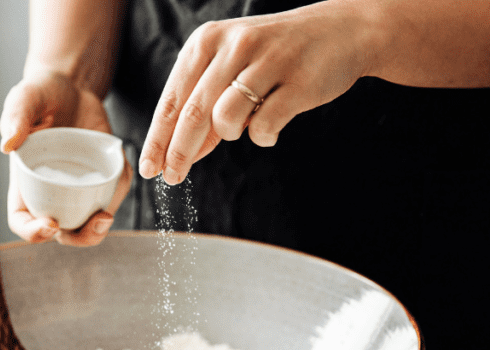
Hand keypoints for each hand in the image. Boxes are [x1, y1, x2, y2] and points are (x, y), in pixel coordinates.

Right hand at [0, 71, 131, 245]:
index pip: (22, 221)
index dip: (33, 232)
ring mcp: (77, 188)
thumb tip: (7, 145)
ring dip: (101, 226)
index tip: (51, 224)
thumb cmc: (40, 94)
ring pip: (89, 221)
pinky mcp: (101, 178)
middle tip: (96, 222)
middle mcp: (50, 192)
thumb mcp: (24, 99)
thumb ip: (15, 118)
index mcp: (25, 182)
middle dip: (80, 237)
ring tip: (107, 212)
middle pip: (62, 233)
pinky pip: (112, 194)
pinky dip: (120, 190)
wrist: (71, 86)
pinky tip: (123, 171)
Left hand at [137, 2, 378, 183]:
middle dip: (178, 153)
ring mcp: (267, 62)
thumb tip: (179, 154)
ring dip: (230, 134)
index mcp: (207, 41)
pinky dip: (262, 136)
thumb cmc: (276, 55)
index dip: (157, 139)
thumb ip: (205, 105)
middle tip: (172, 178)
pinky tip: (271, 126)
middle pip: (193, 114)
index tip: (149, 169)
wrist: (340, 32)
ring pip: (225, 120)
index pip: (172, 100)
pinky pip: (264, 127)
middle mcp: (233, 46)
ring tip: (245, 124)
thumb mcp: (231, 67)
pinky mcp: (297, 82)